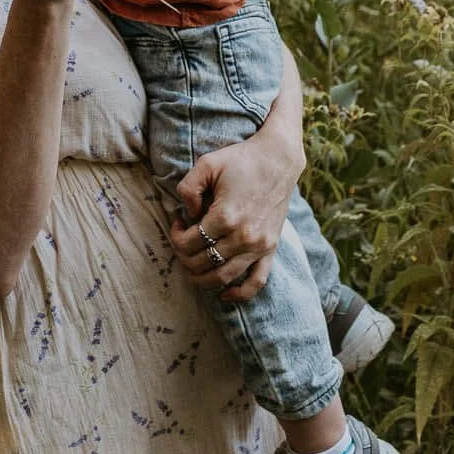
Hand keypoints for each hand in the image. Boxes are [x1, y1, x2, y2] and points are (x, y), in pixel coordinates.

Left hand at [169, 113, 303, 303]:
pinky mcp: (271, 249)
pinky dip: (239, 294)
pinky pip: (256, 282)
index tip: (177, 221)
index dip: (174, 235)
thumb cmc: (241, 159)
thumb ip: (188, 188)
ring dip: (201, 279)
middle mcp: (243, 237)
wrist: (279, 160)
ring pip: (223, 278)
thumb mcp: (207, 164)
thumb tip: (186, 214)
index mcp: (225, 216)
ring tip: (192, 266)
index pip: (188, 243)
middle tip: (182, 240)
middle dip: (183, 256)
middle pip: (201, 263)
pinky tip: (224, 294)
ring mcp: (259, 246)